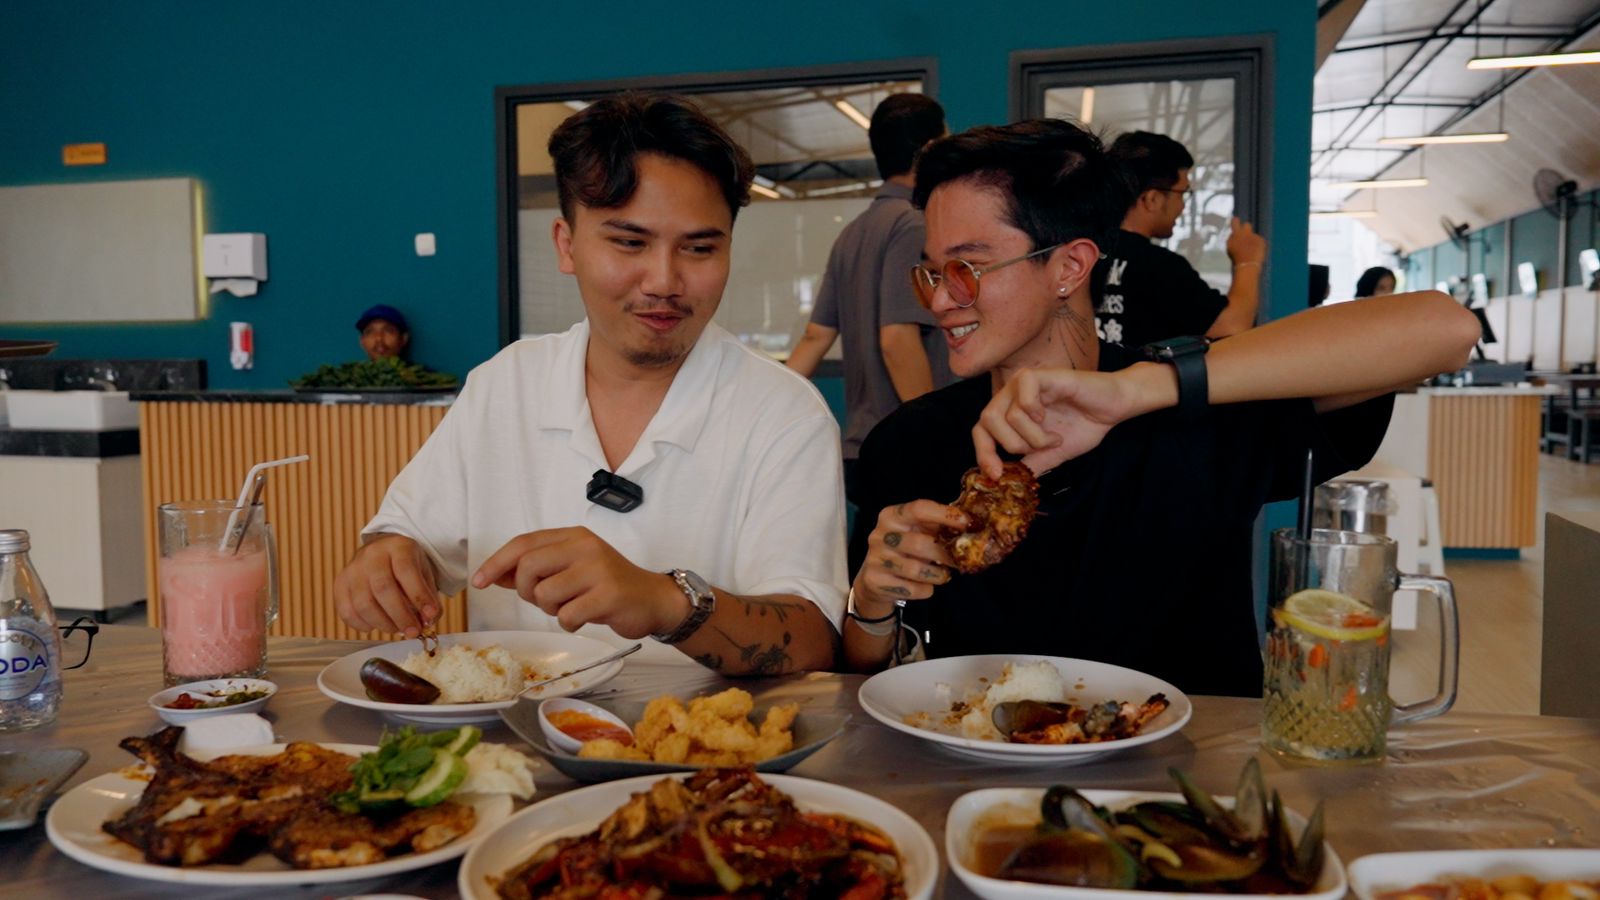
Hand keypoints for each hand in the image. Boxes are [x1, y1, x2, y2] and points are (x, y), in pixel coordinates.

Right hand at [335, 534, 441, 637]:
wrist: (382, 552)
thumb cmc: (406, 566)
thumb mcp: (424, 573)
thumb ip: (428, 596)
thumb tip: (427, 621)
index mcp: (397, 547)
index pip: (406, 570)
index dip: (419, 596)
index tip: (430, 615)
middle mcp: (372, 555)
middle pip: (383, 588)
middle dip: (400, 615)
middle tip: (413, 631)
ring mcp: (353, 569)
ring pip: (363, 603)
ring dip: (383, 623)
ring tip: (397, 629)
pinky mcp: (340, 584)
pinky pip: (346, 611)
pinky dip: (362, 625)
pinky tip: (376, 626)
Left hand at [471, 527, 680, 638]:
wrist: (652, 600)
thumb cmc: (606, 586)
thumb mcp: (570, 570)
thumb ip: (536, 570)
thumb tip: (496, 575)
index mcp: (573, 536)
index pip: (523, 543)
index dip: (496, 562)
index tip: (478, 581)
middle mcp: (584, 547)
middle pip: (528, 566)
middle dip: (526, 590)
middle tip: (543, 600)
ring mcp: (597, 569)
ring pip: (544, 594)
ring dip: (551, 609)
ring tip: (572, 606)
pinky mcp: (608, 595)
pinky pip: (566, 615)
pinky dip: (569, 622)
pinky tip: (585, 617)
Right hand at [853, 501, 965, 612]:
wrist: (875, 578)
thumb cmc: (904, 549)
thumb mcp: (916, 532)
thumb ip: (937, 526)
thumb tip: (970, 525)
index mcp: (892, 516)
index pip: (919, 509)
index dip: (945, 515)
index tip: (967, 523)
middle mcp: (879, 535)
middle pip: (919, 543)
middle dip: (944, 553)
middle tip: (960, 560)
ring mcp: (876, 559)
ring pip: (915, 570)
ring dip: (937, 574)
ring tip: (943, 574)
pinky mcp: (876, 582)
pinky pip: (911, 589)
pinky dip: (925, 589)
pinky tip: (925, 585)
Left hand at [973, 368, 1145, 476]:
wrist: (1112, 409)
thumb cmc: (1083, 425)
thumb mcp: (1051, 455)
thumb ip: (1028, 465)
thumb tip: (1006, 483)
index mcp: (1009, 411)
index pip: (980, 431)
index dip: (983, 454)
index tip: (997, 476)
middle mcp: (1011, 394)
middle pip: (987, 423)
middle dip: (1014, 445)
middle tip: (1042, 448)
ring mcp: (1023, 383)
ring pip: (1008, 416)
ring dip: (1035, 436)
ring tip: (1055, 436)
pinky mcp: (1041, 376)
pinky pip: (1023, 398)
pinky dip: (1036, 415)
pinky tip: (1050, 415)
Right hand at [1226, 216, 1266, 266]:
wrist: (1248, 264)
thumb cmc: (1236, 257)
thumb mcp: (1230, 246)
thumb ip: (1232, 238)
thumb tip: (1233, 234)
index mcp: (1237, 233)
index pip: (1235, 221)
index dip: (1235, 221)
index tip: (1235, 221)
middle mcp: (1247, 232)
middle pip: (1247, 225)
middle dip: (1245, 229)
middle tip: (1243, 236)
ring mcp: (1255, 236)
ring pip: (1253, 235)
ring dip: (1251, 239)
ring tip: (1249, 249)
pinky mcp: (1262, 241)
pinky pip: (1259, 241)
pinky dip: (1257, 245)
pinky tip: (1255, 252)